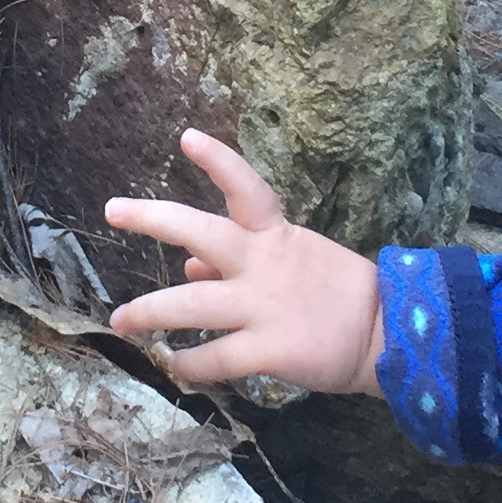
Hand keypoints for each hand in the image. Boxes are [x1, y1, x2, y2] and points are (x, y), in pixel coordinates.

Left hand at [104, 131, 384, 396]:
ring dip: (149, 311)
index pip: (247, 188)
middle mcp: (263, 264)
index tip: (187, 137)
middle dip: (153, 218)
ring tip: (121, 319)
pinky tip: (172, 365)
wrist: (389, 337)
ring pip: (190, 304)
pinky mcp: (270, 349)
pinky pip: (215, 358)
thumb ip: (237, 264)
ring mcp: (264, 306)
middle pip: (200, 231)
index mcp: (275, 237)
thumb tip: (188, 267)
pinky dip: (188, 364)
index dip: (218, 161)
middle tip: (112, 209)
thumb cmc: (337, 294)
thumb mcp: (292, 262)